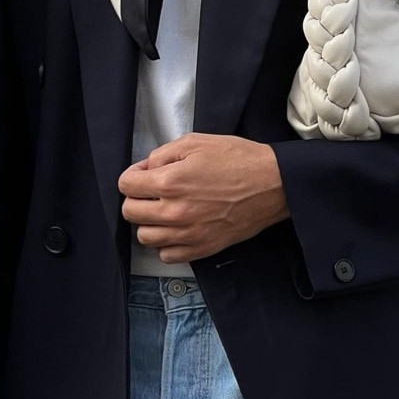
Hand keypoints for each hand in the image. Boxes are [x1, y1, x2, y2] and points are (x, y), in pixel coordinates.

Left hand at [118, 133, 288, 263]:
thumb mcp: (195, 142)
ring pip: (145, 237)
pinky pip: (167, 255)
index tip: (143, 174)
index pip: (126, 186)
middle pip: (130, 212)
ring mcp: (189, 234)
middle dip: (136, 198)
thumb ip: (162, 155)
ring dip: (148, 223)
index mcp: (171, 182)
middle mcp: (175, 211)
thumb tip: (145, 168)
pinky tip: (176, 228)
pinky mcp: (203, 248)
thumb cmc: (237, 159)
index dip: (132, 176)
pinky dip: (166, 244)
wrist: (273, 184)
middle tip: (151, 191)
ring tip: (162, 210)